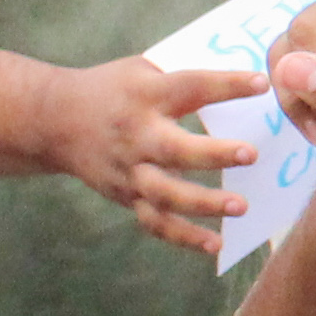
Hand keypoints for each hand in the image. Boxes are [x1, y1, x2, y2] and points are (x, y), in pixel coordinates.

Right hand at [45, 55, 264, 257]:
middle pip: (174, 149)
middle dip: (213, 154)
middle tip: (251, 154)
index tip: (261, 84)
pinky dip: (184, 237)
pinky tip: (215, 244)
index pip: (190, 87)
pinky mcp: (126, 196)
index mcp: (145, 95)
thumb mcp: (143, 71)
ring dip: (203, 203)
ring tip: (240, 207)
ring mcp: (130, 171)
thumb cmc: (113, 90)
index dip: (226, 85)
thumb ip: (184, 79)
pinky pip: (155, 222)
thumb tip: (247, 83)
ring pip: (166, 194)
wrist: (54, 121)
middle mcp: (136, 135)